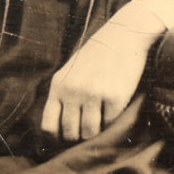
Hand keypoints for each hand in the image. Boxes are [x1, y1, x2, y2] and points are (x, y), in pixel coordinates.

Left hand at [40, 0, 173, 141]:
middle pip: (70, 133)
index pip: (49, 126)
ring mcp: (94, 94)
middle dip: (80, 135)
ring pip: (90, 132)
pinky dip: (113, 120)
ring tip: (102, 120)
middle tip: (89, 128)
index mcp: (59, 85)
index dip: (58, 137)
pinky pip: (110, 123)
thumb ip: (64, 95)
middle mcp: (73, 91)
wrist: (125, 35)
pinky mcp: (115, 96)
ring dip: (97, 132)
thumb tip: (62, 130)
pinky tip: (115, 107)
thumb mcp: (72, 71)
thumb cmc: (98, 54)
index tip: (68, 137)